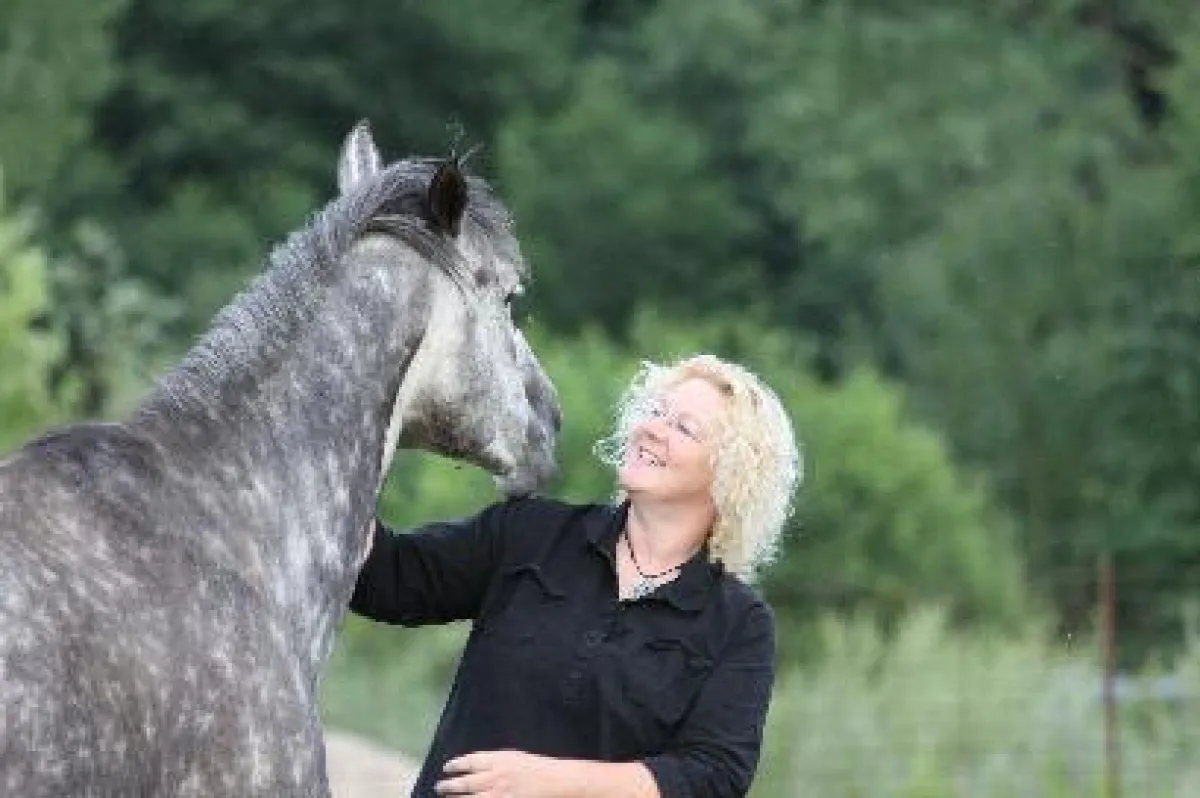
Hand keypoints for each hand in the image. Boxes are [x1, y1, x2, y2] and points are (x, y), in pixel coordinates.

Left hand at [434, 750, 562, 797]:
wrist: (554, 781)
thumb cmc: (537, 767)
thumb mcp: (513, 756)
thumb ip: (495, 761)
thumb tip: (476, 765)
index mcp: (496, 760)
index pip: (468, 762)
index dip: (455, 765)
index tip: (447, 768)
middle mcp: (493, 777)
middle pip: (464, 782)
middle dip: (448, 786)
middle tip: (439, 787)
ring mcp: (496, 794)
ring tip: (446, 797)